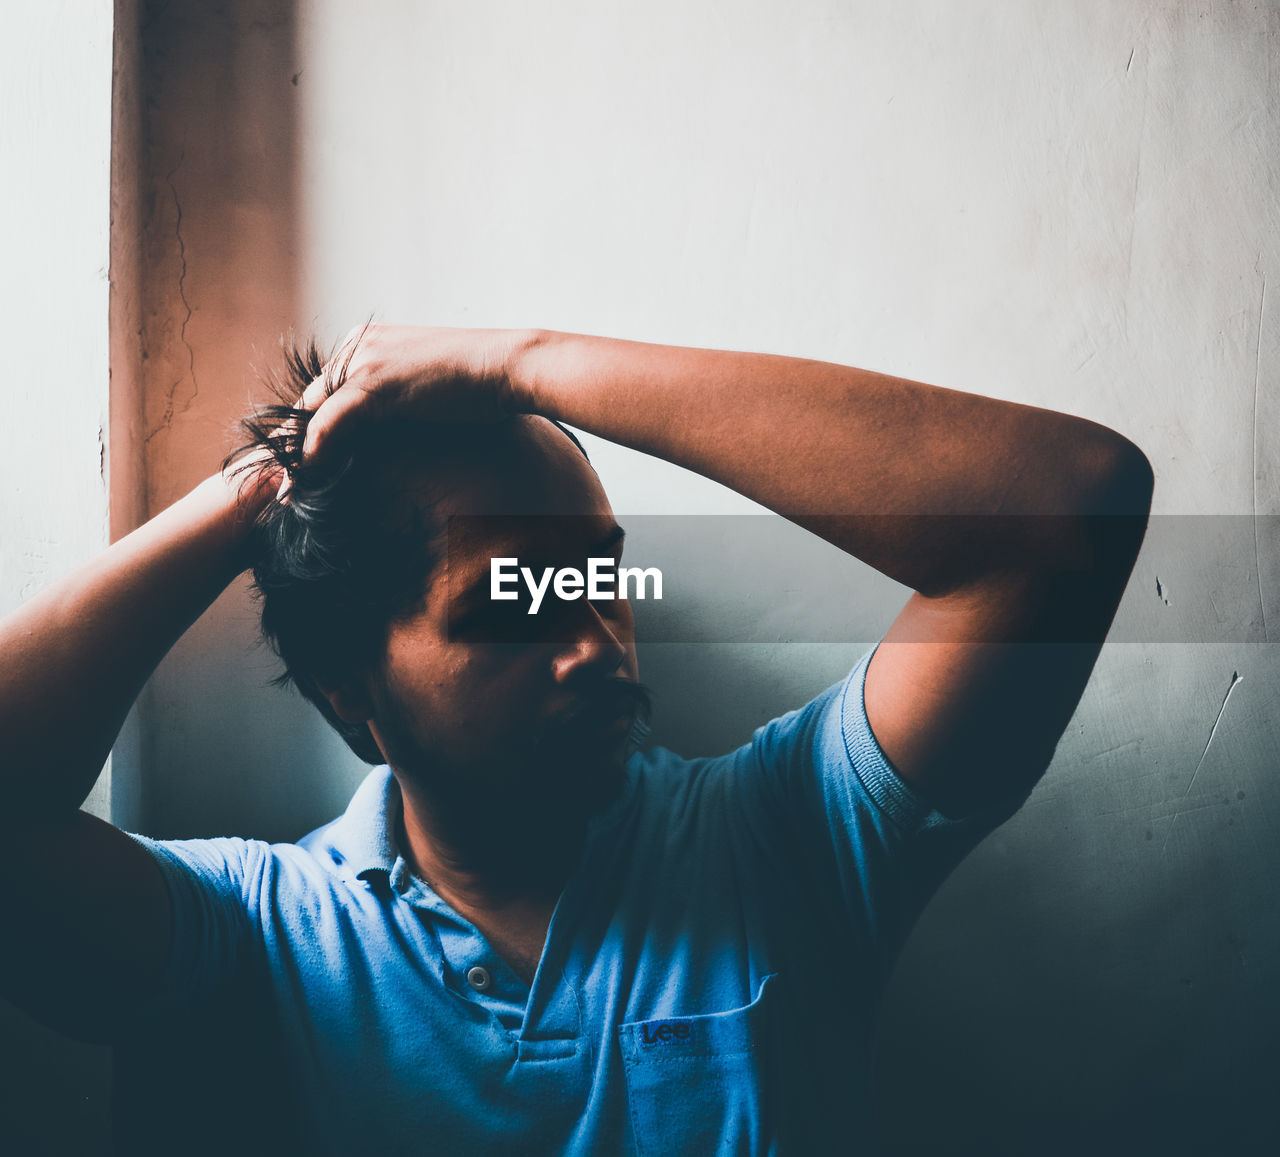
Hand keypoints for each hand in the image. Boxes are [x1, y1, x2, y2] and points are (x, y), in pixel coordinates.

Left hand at [297, 324, 535, 462]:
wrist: (506, 366)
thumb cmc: (479, 384)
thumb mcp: (426, 389)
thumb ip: (398, 403)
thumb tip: (392, 435)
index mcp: (365, 344)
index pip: (325, 393)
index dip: (311, 433)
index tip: (300, 469)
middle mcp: (355, 347)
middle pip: (309, 402)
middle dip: (291, 446)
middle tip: (279, 484)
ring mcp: (362, 361)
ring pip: (311, 414)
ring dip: (295, 456)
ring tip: (285, 491)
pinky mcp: (372, 383)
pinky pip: (329, 422)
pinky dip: (314, 452)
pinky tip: (305, 479)